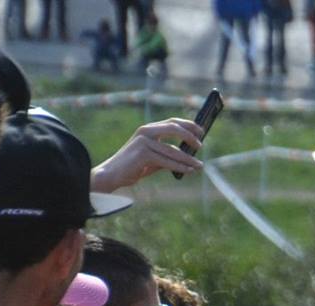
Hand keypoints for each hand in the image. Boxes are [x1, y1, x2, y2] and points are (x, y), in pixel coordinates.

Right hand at [90, 118, 205, 191]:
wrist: (113, 174)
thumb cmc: (134, 167)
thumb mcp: (154, 158)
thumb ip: (168, 154)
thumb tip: (189, 156)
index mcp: (148, 130)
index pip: (171, 122)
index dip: (188, 124)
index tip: (201, 131)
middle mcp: (146, 132)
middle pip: (173, 128)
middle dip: (190, 135)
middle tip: (201, 145)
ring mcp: (143, 142)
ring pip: (173, 150)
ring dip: (188, 158)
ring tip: (199, 165)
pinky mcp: (143, 154)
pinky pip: (167, 161)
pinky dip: (180, 166)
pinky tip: (189, 170)